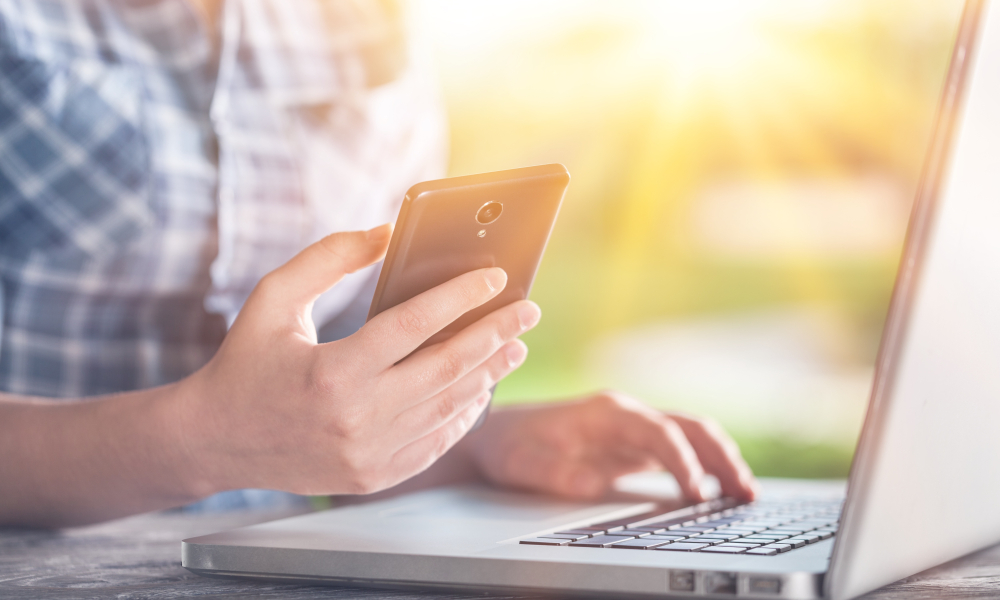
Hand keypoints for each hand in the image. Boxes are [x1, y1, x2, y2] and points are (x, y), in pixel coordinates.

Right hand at [177, 224, 540, 496]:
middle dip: (495, 333)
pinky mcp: (374, 477)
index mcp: (332, 372)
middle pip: (447, 368)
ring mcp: (368, 454)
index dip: (461, 296)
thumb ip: (329, 258)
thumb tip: (386, 231)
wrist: (214, 442)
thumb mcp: (273, 298)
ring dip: (489, 372)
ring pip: (449, 406)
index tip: (495, 276)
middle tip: (528, 310)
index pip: (414, 325)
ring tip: (515, 345)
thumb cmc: (246, 362)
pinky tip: (481, 386)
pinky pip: (435, 441)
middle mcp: (356, 418)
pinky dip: (463, 412)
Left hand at [466, 392, 757, 501]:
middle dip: (721, 458)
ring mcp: (633, 430)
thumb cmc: (510, 446)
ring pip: (692, 437)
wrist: (494, 434)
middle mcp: (627, 415)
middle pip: (689, 427)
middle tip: (745, 494)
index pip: (659, 432)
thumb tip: (593, 485)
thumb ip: (558, 473)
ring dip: (721, 461)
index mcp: (607, 412)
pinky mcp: (634, 447)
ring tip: (746, 495)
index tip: (697, 494)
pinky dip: (706, 469)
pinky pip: (680, 453)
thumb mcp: (525, 464)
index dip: (682, 461)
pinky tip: (719, 493)